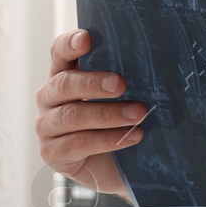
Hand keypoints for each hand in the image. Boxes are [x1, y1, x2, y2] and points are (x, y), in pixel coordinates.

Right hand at [34, 30, 145, 200]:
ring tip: (139, 114)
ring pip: (71, 116)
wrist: (122, 167)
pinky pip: (77, 143)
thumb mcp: (127, 96)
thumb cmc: (124, 122)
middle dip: (93, 83)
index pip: (60, 53)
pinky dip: (107, 139)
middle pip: (63, 84)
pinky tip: (133, 136)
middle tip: (122, 85)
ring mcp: (47, 126)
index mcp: (66, 75)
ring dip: (107, 114)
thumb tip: (159, 60)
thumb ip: (128, 78)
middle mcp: (50, 98)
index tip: (87, 39)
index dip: (70, 44)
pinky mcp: (52, 153)